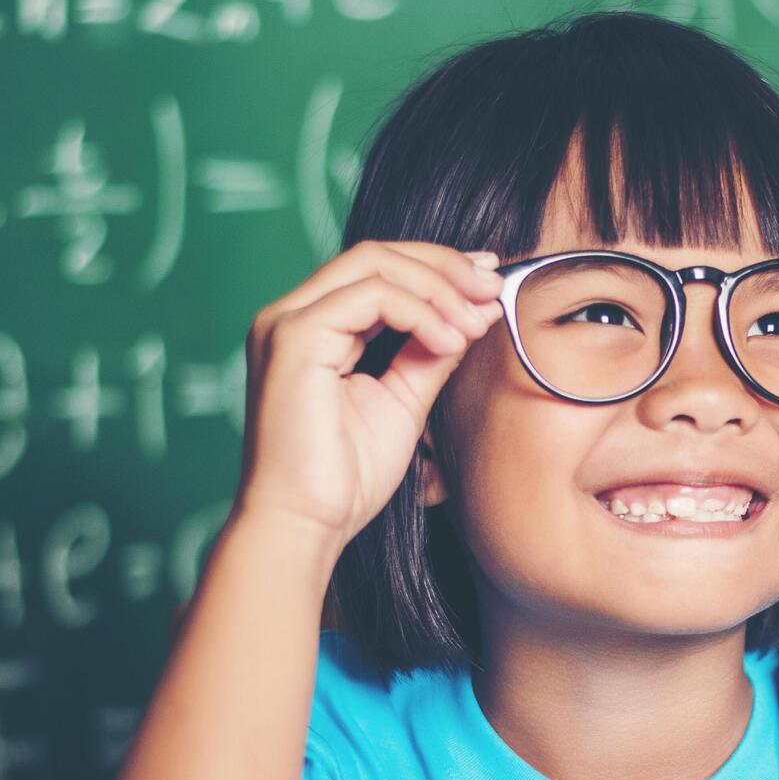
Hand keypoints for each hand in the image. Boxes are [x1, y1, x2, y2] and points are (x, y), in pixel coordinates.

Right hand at [234, 240, 503, 555]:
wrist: (304, 525)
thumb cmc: (344, 478)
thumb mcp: (403, 401)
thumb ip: (430, 353)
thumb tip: (475, 313)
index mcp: (312, 327)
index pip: (377, 270)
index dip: (437, 267)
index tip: (488, 280)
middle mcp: (291, 314)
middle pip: (375, 254)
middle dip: (443, 266)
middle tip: (492, 288)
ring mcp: (286, 322)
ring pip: (373, 264)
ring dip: (438, 288)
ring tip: (477, 322)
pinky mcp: (293, 338)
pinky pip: (370, 297)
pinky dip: (420, 311)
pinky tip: (450, 341)